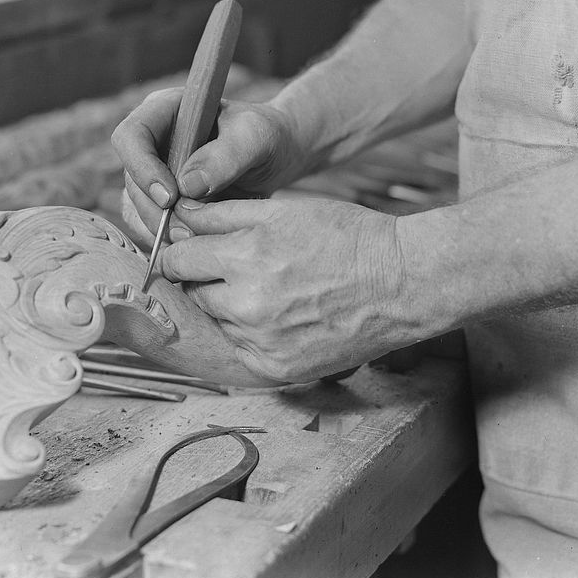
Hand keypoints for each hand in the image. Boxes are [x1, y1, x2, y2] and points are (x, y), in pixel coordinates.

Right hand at [111, 87, 306, 247]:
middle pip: (131, 180)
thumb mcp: (256, 137)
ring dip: (159, 230)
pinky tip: (191, 245)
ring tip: (194, 240)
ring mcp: (152, 172)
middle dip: (155, 210)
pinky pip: (147, 225)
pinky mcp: (160, 200)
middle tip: (187, 231)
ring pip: (135, 207)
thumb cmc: (265, 136)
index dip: (143, 169)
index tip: (171, 197)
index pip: (131, 137)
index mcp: (164, 111)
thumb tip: (187, 185)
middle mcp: (151, 141)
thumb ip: (226, 156)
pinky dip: (164, 240)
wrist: (274, 157)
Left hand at [157, 196, 436, 381]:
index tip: (193, 249)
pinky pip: (240, 348)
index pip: (176, 259)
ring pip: (216, 320)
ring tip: (272, 289)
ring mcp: (261, 341)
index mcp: (245, 256)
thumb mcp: (283, 210)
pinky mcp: (276, 368)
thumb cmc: (347, 237)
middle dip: (205, 277)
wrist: (402, 283)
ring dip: (229, 305)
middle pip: (191, 292)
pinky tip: (283, 316)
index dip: (182, 249)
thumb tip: (177, 215)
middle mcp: (246, 303)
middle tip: (241, 267)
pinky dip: (251, 333)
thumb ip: (222, 214)